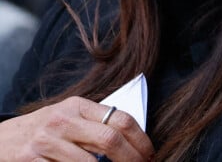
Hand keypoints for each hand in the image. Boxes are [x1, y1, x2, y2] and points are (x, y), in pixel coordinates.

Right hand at [0, 96, 153, 160]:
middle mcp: (63, 120)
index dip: (140, 139)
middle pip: (110, 140)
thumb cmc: (39, 131)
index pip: (120, 119)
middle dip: (132, 159)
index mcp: (77, 105)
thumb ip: (92, 124)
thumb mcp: (66, 118)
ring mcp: (47, 142)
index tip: (149, 153)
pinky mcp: (33, 161)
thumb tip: (129, 139)